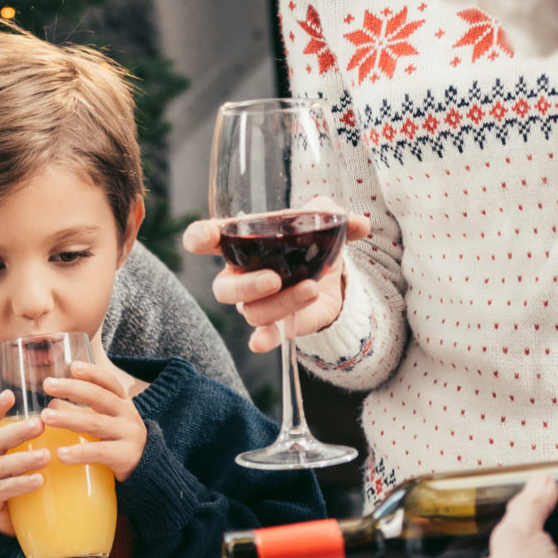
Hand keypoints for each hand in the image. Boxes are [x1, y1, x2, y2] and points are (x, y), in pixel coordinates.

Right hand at [0, 387, 48, 534]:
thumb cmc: (14, 485)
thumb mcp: (19, 461)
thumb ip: (31, 444)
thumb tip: (68, 421)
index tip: (10, 394)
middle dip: (18, 431)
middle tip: (41, 424)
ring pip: (1, 465)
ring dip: (24, 459)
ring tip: (46, 456)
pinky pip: (2, 489)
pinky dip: (21, 484)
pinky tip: (38, 481)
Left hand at [35, 358, 149, 479]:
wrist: (148, 469)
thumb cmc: (118, 441)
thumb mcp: (105, 421)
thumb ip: (82, 411)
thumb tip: (52, 404)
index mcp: (122, 402)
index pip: (109, 382)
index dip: (92, 372)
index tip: (73, 366)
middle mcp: (127, 414)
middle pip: (99, 397)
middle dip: (72, 389)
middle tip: (48, 385)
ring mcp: (128, 434)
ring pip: (95, 423)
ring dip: (68, 418)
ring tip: (45, 417)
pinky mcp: (125, 456)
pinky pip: (99, 452)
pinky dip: (79, 452)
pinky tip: (61, 454)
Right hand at [190, 211, 373, 353]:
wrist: (330, 274)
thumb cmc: (309, 240)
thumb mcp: (321, 220)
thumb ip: (334, 215)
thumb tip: (358, 223)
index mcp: (240, 243)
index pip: (204, 239)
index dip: (199, 237)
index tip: (208, 236)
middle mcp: (241, 276)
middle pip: (223, 288)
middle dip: (246, 286)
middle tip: (275, 278)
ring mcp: (256, 303)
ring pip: (253, 311)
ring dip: (283, 302)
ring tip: (312, 288)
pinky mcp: (277, 324)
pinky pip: (263, 335)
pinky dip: (263, 340)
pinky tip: (263, 342)